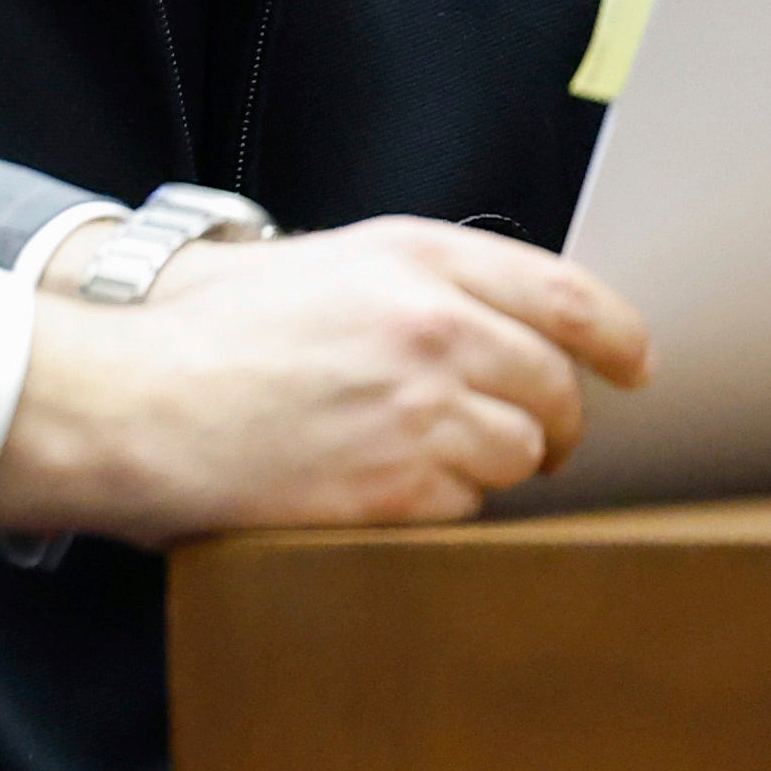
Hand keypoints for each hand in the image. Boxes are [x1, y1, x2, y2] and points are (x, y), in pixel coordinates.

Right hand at [0, 217, 650, 544]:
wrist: (136, 405)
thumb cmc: (204, 338)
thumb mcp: (312, 264)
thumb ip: (408, 283)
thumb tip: (488, 321)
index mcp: (417, 258)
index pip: (571, 297)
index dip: (619, 340)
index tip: (635, 367)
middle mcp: (435, 325)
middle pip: (557, 387)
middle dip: (552, 422)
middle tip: (530, 441)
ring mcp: (424, 409)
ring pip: (518, 456)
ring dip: (491, 470)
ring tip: (423, 465)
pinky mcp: (401, 487)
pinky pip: (468, 512)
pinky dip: (441, 513)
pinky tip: (385, 495)